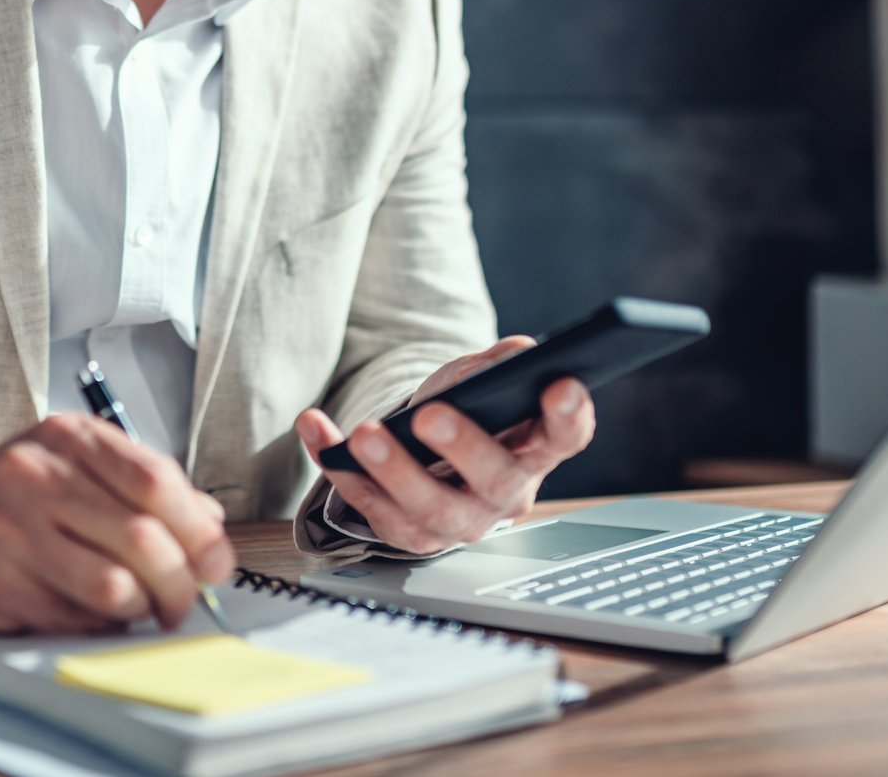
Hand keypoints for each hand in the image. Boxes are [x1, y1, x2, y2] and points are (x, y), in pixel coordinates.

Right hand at [0, 413, 235, 633]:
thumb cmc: (24, 500)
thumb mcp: (80, 468)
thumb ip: (147, 488)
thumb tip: (211, 530)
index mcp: (68, 436)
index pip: (155, 481)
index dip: (199, 530)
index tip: (216, 562)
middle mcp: (36, 475)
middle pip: (143, 538)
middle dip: (180, 582)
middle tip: (183, 602)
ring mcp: (11, 530)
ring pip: (114, 585)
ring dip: (142, 608)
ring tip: (141, 608)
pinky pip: (75, 619)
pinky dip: (101, 625)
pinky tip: (95, 614)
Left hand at [293, 335, 595, 553]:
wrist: (426, 451)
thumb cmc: (468, 412)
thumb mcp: (482, 378)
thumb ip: (501, 363)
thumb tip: (516, 354)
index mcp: (535, 450)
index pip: (564, 437)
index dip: (568, 415)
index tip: (560, 385)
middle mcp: (503, 493)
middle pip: (494, 480)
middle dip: (464, 447)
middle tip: (432, 416)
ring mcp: (457, 521)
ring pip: (431, 509)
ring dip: (394, 471)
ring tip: (364, 435)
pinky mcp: (409, 533)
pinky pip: (373, 508)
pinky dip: (340, 469)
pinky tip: (319, 433)